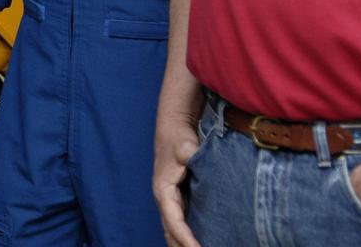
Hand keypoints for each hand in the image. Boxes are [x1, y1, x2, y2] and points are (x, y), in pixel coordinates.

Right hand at [153, 117, 201, 246]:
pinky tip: (196, 244)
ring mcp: (170, 200)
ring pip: (173, 231)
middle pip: (171, 233)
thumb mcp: (186, 147)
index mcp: (163, 191)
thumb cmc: (179, 137)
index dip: (185, 239)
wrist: (173, 126)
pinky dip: (185, 238)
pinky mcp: (178, 199)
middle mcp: (164, 199)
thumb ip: (192, 157)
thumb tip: (196, 163)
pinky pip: (180, 224)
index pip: (174, 221)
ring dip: (182, 245)